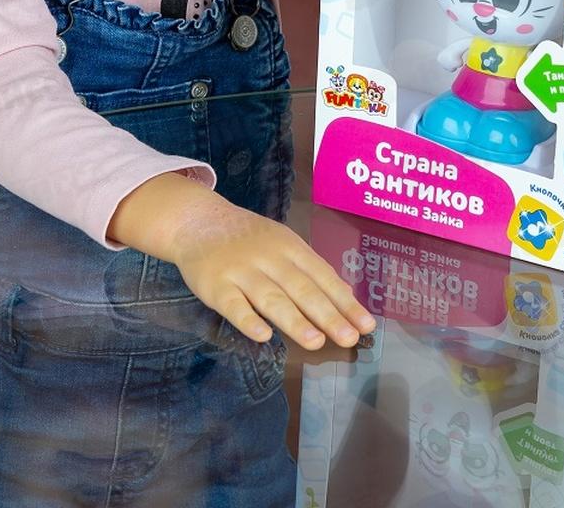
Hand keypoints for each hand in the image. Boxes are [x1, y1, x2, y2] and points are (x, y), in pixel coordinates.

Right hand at [166, 196, 376, 350]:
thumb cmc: (248, 238)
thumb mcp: (283, 244)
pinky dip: (248, 320)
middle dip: (327, 315)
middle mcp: (269, 258)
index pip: (323, 277)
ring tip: (316, 342)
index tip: (366, 325)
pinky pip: (233, 305)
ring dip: (294, 320)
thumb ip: (310, 271)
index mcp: (290, 247)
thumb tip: (345, 299)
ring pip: (271, 298)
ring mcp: (241, 272)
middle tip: (349, 338)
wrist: (198, 220)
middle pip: (302, 289)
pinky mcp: (215, 286)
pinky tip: (263, 336)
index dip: (345, 301)